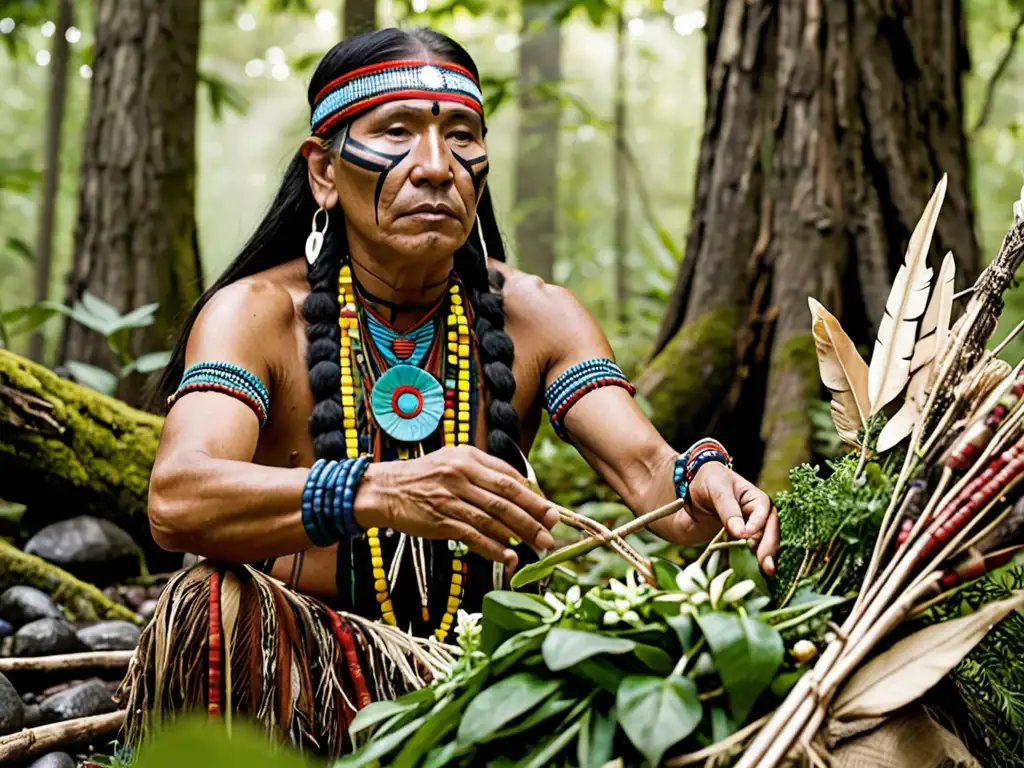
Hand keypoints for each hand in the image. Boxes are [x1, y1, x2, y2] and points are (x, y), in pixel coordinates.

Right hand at [354, 446, 558, 567]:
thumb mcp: (452, 463)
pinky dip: (494, 547)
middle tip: (551, 531)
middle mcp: (461, 474)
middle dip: (534, 516)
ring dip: (520, 534)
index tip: (549, 510)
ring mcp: (451, 498)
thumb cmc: (422, 478)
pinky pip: (474, 535)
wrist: (383, 490)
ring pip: (494, 518)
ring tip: (538, 547)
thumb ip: (483, 473)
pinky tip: (509, 556)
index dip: (533, 495)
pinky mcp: (440, 520)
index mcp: (468, 457)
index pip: (509, 476)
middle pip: (507, 497)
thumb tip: (520, 492)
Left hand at [654, 462, 778, 574]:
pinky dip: (750, 563)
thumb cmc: (706, 481)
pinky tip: (752, 575)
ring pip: (762, 545)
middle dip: (768, 547)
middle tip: (766, 565)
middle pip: (769, 532)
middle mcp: (758, 516)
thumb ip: (728, 508)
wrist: (689, 490)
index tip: (745, 535)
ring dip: (764, 559)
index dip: (757, 525)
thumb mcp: (716, 487)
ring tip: (765, 573)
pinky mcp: (738, 543)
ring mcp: (749, 531)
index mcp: (756, 499)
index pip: (764, 513)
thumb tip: (741, 532)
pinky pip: (748, 554)